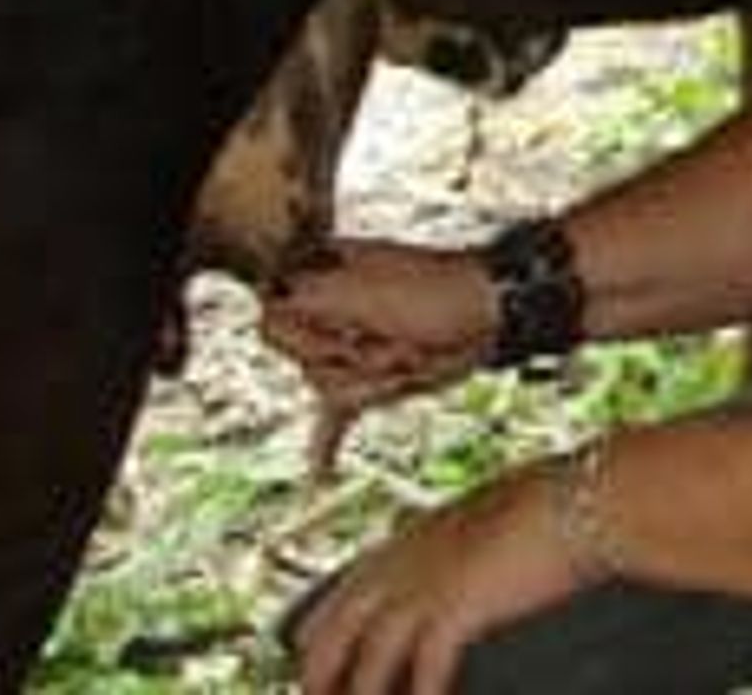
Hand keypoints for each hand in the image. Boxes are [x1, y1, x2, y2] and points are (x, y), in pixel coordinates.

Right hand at [261, 240, 497, 468]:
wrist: (488, 313)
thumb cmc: (429, 290)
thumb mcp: (359, 284)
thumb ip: (303, 298)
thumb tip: (264, 316)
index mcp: (320, 275)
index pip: (271, 318)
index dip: (306, 330)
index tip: (345, 323)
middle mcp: (329, 312)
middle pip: (298, 358)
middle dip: (342, 355)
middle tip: (385, 334)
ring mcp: (350, 350)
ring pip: (326, 387)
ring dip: (368, 378)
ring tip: (405, 353)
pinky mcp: (371, 382)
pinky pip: (335, 420)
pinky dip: (326, 445)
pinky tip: (319, 476)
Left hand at [287, 466, 583, 694]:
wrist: (587, 496)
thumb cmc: (557, 500)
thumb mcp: (492, 512)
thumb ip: (463, 539)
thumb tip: (465, 562)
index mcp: (412, 534)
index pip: (345, 590)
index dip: (321, 630)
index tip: (307, 658)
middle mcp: (407, 559)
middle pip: (338, 628)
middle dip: (319, 672)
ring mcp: (428, 583)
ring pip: (370, 660)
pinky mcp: (456, 607)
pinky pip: (426, 671)